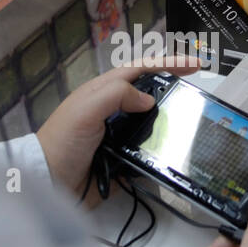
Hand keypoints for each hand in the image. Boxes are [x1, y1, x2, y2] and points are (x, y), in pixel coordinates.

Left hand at [36, 57, 199, 200]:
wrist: (50, 183)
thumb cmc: (64, 141)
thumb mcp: (86, 108)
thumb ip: (116, 95)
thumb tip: (149, 99)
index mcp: (103, 91)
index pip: (140, 69)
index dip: (168, 63)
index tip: (196, 64)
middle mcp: (113, 110)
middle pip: (150, 94)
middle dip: (173, 90)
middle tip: (197, 96)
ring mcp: (119, 135)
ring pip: (153, 123)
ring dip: (171, 123)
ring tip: (192, 126)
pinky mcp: (123, 159)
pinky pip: (149, 151)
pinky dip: (162, 151)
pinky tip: (176, 154)